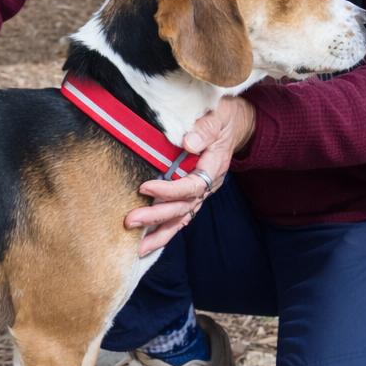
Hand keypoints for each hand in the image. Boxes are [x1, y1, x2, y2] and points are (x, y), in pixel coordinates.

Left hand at [125, 96, 255, 255]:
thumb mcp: (218, 116)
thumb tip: (188, 143)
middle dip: (156, 216)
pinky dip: (165, 232)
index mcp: (214, 167)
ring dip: (159, 234)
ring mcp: (201, 193)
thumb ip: (204, 129)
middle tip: (130, 221)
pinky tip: (148, 244)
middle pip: (183, 208)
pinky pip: (180, 218)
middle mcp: (208, 185)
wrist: (235, 124)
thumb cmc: (222, 117)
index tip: (144, 188)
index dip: (168, 190)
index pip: (191, 186)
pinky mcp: (193, 196)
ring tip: (137, 249)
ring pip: (181, 219)